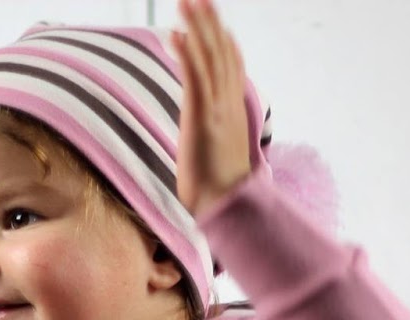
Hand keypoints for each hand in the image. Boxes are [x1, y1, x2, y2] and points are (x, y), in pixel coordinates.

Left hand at [171, 0, 251, 218]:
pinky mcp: (202, 117)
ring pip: (209, 57)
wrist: (226, 208)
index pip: (233, 68)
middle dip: (210, 22)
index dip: (225, 42)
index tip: (217, 23)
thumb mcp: (221, 159)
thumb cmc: (222, 193)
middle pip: (222, 53)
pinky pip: (195, 76)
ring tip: (187, 2)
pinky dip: (186, 52)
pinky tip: (175, 35)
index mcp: (234, 113)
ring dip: (197, 27)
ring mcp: (217, 109)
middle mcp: (228, 105)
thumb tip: (210, 141)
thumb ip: (217, 141)